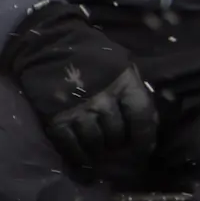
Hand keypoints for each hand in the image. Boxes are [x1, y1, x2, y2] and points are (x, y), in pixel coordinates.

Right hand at [3, 5, 158, 173]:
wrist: (48, 43)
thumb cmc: (90, 54)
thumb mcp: (121, 65)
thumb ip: (134, 91)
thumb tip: (151, 121)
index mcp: (123, 83)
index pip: (142, 117)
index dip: (145, 137)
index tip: (144, 149)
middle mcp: (102, 99)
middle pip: (117, 134)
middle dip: (119, 145)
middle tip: (117, 150)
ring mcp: (78, 110)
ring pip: (95, 143)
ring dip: (99, 151)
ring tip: (99, 153)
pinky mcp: (56, 119)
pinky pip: (70, 146)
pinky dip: (77, 155)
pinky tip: (81, 157)